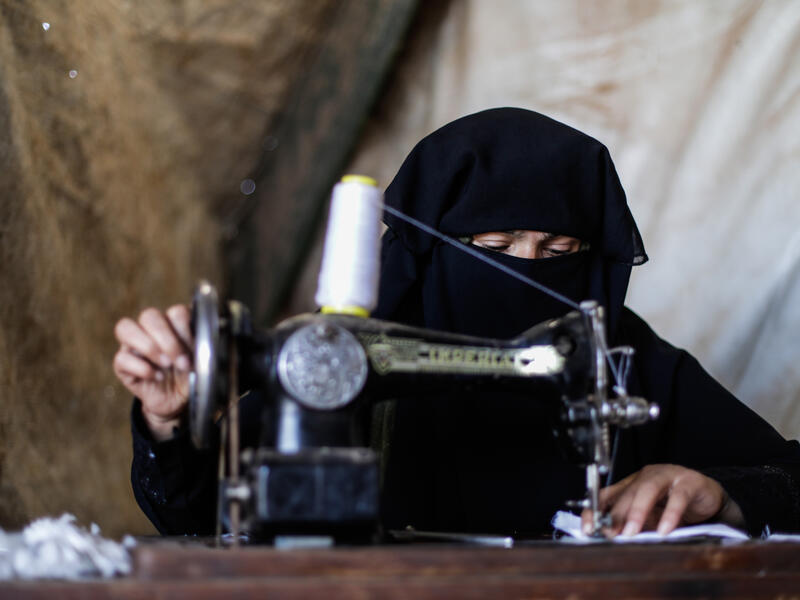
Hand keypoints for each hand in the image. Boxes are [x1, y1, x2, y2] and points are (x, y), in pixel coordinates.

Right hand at [113, 305, 192, 440]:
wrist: (177, 401)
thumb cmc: (189, 376)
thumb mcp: (199, 362)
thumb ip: (201, 346)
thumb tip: (205, 337)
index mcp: (173, 324)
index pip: (175, 311)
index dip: (185, 329)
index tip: (195, 348)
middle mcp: (150, 330)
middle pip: (149, 315)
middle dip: (167, 339)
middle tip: (181, 361)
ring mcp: (133, 345)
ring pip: (125, 327)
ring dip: (149, 346)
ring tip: (166, 365)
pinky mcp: (122, 365)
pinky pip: (121, 358)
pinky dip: (141, 367)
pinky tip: (156, 377)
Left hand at [581, 464, 744, 536]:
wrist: (709, 498)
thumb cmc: (676, 506)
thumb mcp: (650, 517)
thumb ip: (634, 524)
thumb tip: (614, 539)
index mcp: (632, 484)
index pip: (607, 494)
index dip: (595, 509)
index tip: (588, 527)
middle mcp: (646, 476)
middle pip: (626, 493)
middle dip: (616, 515)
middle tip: (610, 534)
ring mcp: (667, 476)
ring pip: (647, 490)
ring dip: (637, 512)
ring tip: (631, 532)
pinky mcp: (689, 482)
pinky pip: (678, 498)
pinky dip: (670, 515)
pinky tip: (665, 530)